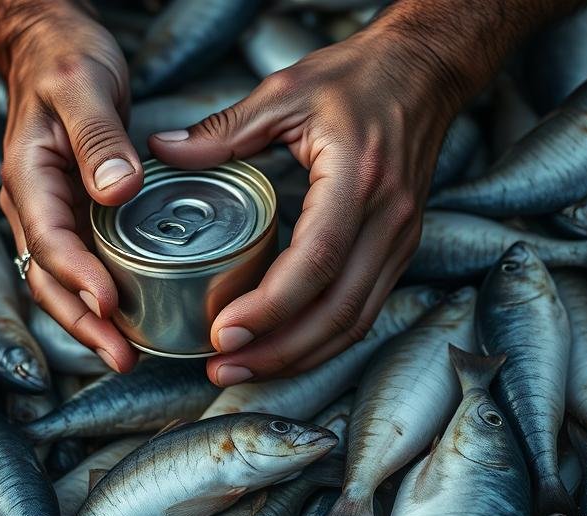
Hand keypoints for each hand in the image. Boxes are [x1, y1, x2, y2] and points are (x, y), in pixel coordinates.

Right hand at [0, 5, 141, 372]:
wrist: (51, 49)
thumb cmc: (65, 60)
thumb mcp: (84, 85)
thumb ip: (99, 137)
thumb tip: (116, 191)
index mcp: (28, 176)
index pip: (48, 240)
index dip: (78, 278)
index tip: (110, 305)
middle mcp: (32, 202)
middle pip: (48, 278)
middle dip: (82, 323)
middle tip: (123, 356)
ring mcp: (50, 211)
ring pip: (61, 281)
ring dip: (90, 320)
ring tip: (128, 352)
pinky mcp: (73, 213)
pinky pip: (81, 264)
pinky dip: (100, 295)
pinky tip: (130, 315)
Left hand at [148, 25, 462, 384]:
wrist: (423, 73)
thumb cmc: (357, 78)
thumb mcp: (285, 91)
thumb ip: (223, 129)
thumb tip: (163, 151)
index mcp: (357, 179)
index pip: (316, 260)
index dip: (270, 307)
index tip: (223, 333)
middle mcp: (387, 219)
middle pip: (337, 309)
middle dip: (278, 350)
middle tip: (222, 368)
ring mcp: (400, 239)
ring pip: (355, 321)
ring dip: (300, 355)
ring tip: (243, 370)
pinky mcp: (399, 249)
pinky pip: (364, 309)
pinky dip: (323, 339)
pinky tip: (283, 349)